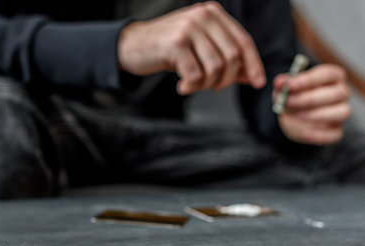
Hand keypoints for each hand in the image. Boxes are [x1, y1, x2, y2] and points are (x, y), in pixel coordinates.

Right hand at [117, 1, 265, 94]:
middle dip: (226, 80)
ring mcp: (189, 28)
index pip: (243, 41)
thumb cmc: (167, 48)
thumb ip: (223, 55)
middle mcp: (203, 16)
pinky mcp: (175, 43)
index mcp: (213, 14)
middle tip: (212, 88)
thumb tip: (250, 75)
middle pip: (232, 56)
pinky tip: (181, 85)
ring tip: (193, 85)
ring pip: (215, 67)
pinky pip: (195, 74)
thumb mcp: (199, 46)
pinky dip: (191, 86)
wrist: (132, 45)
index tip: (257, 83)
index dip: (253, 65)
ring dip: (206, 85)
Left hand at [274, 64, 350, 144]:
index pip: (328, 74)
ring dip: (320, 114)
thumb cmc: (293, 97)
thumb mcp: (284, 89)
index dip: (309, 80)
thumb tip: (280, 82)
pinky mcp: (336, 130)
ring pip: (343, 112)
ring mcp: (341, 112)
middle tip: (290, 102)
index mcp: (332, 77)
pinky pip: (335, 134)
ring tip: (299, 116)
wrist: (292, 118)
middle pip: (337, 93)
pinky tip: (304, 133)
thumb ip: (282, 84)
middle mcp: (341, 93)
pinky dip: (319, 135)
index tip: (291, 85)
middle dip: (311, 98)